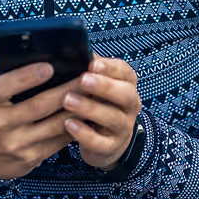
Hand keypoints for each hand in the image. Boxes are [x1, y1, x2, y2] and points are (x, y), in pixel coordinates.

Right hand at [0, 59, 85, 179]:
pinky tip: (88, 113)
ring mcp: (13, 144)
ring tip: (94, 92)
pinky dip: (76, 126)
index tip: (49, 66)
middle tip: (86, 75)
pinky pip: (58, 141)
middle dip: (65, 89)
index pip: (1, 87)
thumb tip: (24, 51)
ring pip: (53, 125)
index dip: (26, 77)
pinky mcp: (29, 157)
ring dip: (77, 109)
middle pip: (37, 106)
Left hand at [62, 55, 141, 171]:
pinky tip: (69, 124)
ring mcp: (123, 127)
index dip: (110, 68)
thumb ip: (88, 71)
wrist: (109, 142)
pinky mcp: (111, 147)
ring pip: (112, 118)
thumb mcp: (97, 87)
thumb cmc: (99, 105)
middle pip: (125, 94)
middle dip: (104, 86)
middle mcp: (130, 105)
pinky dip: (85, 133)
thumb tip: (70, 51)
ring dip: (90, 108)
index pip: (125, 72)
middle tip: (83, 80)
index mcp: (127, 85)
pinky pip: (101, 142)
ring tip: (68, 100)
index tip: (92, 63)